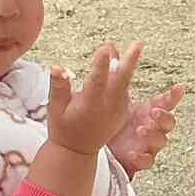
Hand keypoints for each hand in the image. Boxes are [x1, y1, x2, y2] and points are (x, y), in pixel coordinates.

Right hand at [46, 41, 143, 156]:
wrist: (77, 152)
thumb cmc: (63, 128)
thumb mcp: (55, 109)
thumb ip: (59, 87)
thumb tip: (57, 67)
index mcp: (90, 106)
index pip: (97, 81)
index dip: (101, 64)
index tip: (105, 48)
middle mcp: (107, 107)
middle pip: (120, 80)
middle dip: (130, 61)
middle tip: (139, 43)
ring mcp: (117, 110)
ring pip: (125, 83)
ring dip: (128, 65)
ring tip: (133, 46)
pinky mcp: (122, 112)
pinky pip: (125, 91)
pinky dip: (125, 76)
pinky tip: (123, 63)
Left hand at [110, 82, 186, 175]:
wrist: (104, 148)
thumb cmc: (116, 122)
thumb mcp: (115, 97)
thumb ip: (116, 74)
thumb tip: (111, 48)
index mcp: (149, 112)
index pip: (165, 102)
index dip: (173, 96)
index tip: (178, 88)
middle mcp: (153, 127)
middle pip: (168, 123)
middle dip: (164, 117)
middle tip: (154, 112)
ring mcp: (148, 144)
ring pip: (160, 141)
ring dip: (153, 135)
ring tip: (141, 129)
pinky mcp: (140, 160)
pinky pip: (147, 161)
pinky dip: (142, 157)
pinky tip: (133, 153)